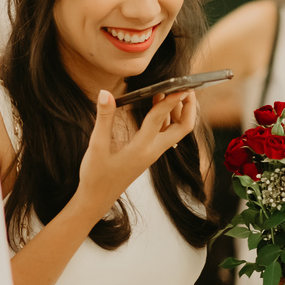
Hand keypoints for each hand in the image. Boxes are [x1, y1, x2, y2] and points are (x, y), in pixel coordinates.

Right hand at [78, 90, 196, 213]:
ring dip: (178, 112)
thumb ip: (103, 118)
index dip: (171, 100)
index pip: (160, 118)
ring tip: (172, 91)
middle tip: (186, 87)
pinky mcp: (149, 154)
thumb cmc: (96, 176)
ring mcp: (152, 153)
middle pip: (182, 128)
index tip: (180, 85)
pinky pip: (165, 134)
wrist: (97, 199)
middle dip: (188, 107)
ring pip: (175, 131)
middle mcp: (152, 151)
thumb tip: (105, 93)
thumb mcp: (96, 146)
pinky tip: (157, 106)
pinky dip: (166, 118)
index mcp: (141, 148)